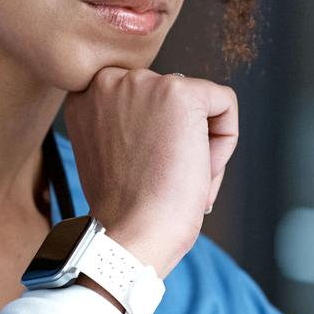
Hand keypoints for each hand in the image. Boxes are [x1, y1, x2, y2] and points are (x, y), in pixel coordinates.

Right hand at [61, 67, 236, 277]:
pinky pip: (225, 102)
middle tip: (164, 178)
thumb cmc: (124, 208)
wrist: (131, 232)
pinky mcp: (179, 92)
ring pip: (200, 103)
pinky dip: (225, 141)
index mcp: (87, 95)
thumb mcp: (110, 152)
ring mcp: (144, 83)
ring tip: (179, 176)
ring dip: (200, 143)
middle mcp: (109, 80)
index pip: (144, 101)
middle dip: (178, 140)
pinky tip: (199, 168)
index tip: (146, 171)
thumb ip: (127, 124)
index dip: (155, 139)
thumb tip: (166, 117)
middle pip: (172, 100)